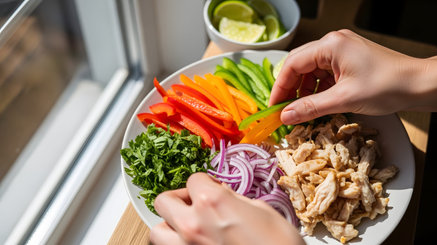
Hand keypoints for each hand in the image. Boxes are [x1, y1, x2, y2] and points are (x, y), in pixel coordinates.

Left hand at [150, 173, 303, 244]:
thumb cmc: (279, 243)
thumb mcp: (262, 211)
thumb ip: (235, 200)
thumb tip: (223, 196)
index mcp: (212, 202)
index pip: (193, 180)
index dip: (205, 183)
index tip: (212, 189)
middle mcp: (193, 224)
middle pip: (164, 201)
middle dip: (179, 199)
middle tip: (194, 203)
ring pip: (157, 231)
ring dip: (170, 226)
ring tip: (188, 227)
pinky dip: (175, 244)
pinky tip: (191, 243)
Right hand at [269, 29, 436, 124]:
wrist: (420, 84)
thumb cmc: (386, 87)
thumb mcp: (344, 100)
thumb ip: (310, 107)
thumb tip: (285, 116)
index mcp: (330, 45)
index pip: (293, 64)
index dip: (280, 87)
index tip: (274, 107)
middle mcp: (333, 43)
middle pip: (300, 65)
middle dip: (290, 89)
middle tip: (284, 111)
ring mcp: (341, 51)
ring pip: (311, 71)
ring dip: (304, 91)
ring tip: (302, 111)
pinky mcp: (348, 60)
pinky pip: (324, 74)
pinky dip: (318, 90)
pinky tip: (317, 104)